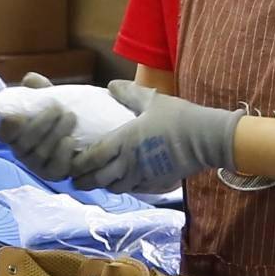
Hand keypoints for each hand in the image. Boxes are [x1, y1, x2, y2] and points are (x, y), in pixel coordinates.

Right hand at [0, 84, 90, 178]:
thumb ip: (38, 90)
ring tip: (70, 117)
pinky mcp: (54, 175)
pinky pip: (56, 168)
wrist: (83, 132)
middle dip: (40, 125)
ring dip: (55, 134)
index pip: (4, 134)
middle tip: (57, 108)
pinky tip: (70, 140)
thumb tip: (30, 79)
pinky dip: (62, 154)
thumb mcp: (48, 100)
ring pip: (41, 154)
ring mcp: (37, 166)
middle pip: (25, 143)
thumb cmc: (58, 115)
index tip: (17, 116)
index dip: (8, 128)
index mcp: (14, 135)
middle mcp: (22, 153)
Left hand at [71, 78, 240, 195]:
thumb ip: (129, 93)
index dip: (77, 165)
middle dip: (84, 181)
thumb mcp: (152, 100)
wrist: (205, 139)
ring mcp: (141, 176)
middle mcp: (127, 162)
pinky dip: (125, 188)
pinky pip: (134, 190)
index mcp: (122, 141)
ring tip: (98, 183)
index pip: (91, 158)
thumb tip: (111, 84)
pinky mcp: (155, 184)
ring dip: (104, 186)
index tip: (69, 167)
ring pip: (115, 188)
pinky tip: (124, 184)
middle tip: (75, 181)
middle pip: (98, 179)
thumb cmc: (178, 117)